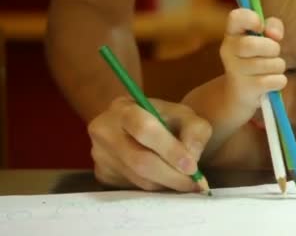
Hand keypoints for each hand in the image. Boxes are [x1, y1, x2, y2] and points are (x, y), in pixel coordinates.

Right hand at [89, 96, 211, 191]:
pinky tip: (169, 182)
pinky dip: (156, 187)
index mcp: (124, 108)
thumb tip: (191, 157)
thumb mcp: (185, 115)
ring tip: (187, 183)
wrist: (137, 125)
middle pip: (139, 161)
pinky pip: (133, 188)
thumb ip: (195, 131)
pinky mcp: (103, 174)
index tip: (192, 167)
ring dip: (167, 184)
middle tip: (195, 184)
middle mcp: (105, 131)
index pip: (144, 130)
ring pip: (138, 179)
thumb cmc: (164, 118)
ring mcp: (100, 154)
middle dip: (172, 175)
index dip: (170, 150)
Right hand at [220, 8, 286, 113]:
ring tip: (270, 70)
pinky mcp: (245, 90)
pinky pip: (274, 81)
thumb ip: (273, 27)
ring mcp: (234, 71)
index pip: (235, 17)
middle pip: (252, 45)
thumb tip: (275, 35)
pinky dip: (279, 81)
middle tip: (273, 54)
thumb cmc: (256, 59)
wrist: (240, 94)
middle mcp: (228, 50)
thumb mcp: (264, 39)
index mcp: (232, 33)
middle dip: (272, 49)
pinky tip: (270, 83)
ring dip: (278, 66)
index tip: (260, 28)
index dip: (252, 19)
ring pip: (270, 64)